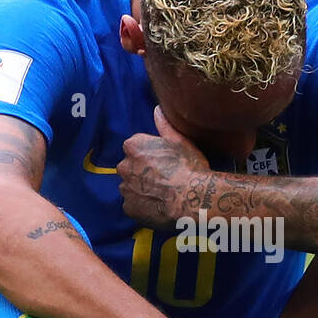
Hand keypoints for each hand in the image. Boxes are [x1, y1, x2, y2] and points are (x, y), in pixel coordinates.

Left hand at [118, 107, 209, 227]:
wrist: (192, 198)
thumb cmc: (189, 167)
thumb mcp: (180, 141)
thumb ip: (164, 125)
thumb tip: (157, 109)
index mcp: (133, 146)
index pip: (135, 148)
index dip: (150, 156)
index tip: (163, 162)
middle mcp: (124, 166)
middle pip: (130, 167)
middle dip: (142, 172)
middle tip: (163, 179)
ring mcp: (125, 188)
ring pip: (131, 187)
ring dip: (141, 189)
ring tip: (162, 194)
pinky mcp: (129, 208)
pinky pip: (134, 205)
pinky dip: (143, 206)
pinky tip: (158, 205)